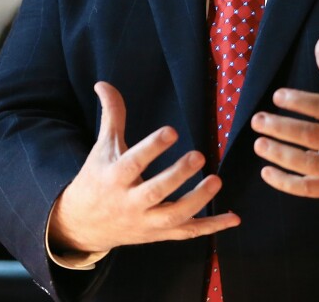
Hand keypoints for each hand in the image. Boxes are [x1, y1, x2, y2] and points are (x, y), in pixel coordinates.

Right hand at [48, 82, 239, 254]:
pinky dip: (211, 227)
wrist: (85, 224)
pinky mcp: (159, 234)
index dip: (152, 147)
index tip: (172, 130)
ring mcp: (145, 222)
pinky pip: (187, 233)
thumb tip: (103, 82)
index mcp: (114, 177)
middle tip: (199, 156)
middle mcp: (129, 203)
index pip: (133, 162)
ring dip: (197, 201)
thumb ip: (111, 114)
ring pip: (173, 217)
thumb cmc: (97, 177)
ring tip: (217, 180)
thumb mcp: (103, 146)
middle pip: (155, 192)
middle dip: (177, 176)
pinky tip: (234, 217)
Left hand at [250, 36, 318, 198]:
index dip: (299, 101)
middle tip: (258, 120)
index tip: (277, 95)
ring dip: (281, 155)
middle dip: (281, 128)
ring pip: (309, 164)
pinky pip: (310, 189)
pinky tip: (266, 172)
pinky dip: (287, 184)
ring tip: (259, 144)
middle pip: (312, 136)